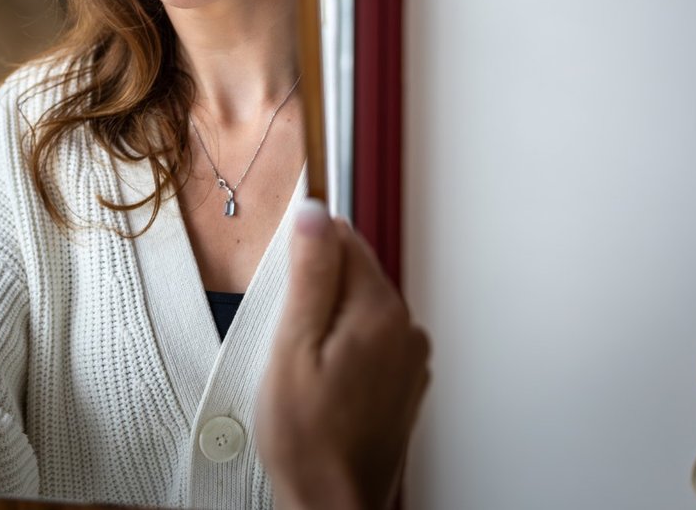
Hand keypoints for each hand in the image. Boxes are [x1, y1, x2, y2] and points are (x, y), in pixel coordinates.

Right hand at [257, 201, 430, 509]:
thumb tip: (315, 214)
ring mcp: (410, 360)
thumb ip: (309, 274)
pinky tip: (321, 381)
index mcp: (380, 313)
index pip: (345, 239)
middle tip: (288, 336)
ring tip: (302, 364)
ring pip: (361, 308)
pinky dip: (344, 348)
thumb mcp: (292, 345)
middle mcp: (406, 330)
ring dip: (330, 321)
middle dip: (317, 290)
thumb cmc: (308, 438)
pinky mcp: (404, 383)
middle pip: (356, 274)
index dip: (306, 250)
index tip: (284, 278)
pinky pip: (371, 341)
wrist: (332, 503)